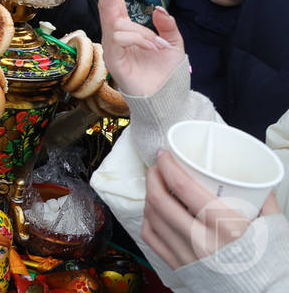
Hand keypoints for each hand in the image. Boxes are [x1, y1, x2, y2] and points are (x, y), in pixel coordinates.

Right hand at [97, 0, 183, 96]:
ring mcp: (112, 47)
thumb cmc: (166, 74)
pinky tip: (153, 50)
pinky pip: (120, 38)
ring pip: (121, 25)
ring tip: (159, 48)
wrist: (166, 99)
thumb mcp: (173, 43)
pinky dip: (140, 41)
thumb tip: (156, 8)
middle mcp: (116, 35)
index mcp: (128, 29)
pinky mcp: (113, 59)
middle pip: (108, 5)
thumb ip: (166, 25)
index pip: (115, 2)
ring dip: (144, 33)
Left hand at [141, 150, 279, 268]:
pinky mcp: (179, 268)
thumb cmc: (272, 265)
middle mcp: (202, 242)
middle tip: (157, 167)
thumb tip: (256, 177)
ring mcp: (187, 256)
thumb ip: (264, 200)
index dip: (167, 166)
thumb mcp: (274, 228)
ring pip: (152, 217)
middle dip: (153, 177)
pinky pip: (152, 239)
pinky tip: (154, 211)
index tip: (164, 154)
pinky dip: (148, 220)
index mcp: (227, 227)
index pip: (183, 187)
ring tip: (155, 185)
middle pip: (160, 201)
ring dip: (148, 196)